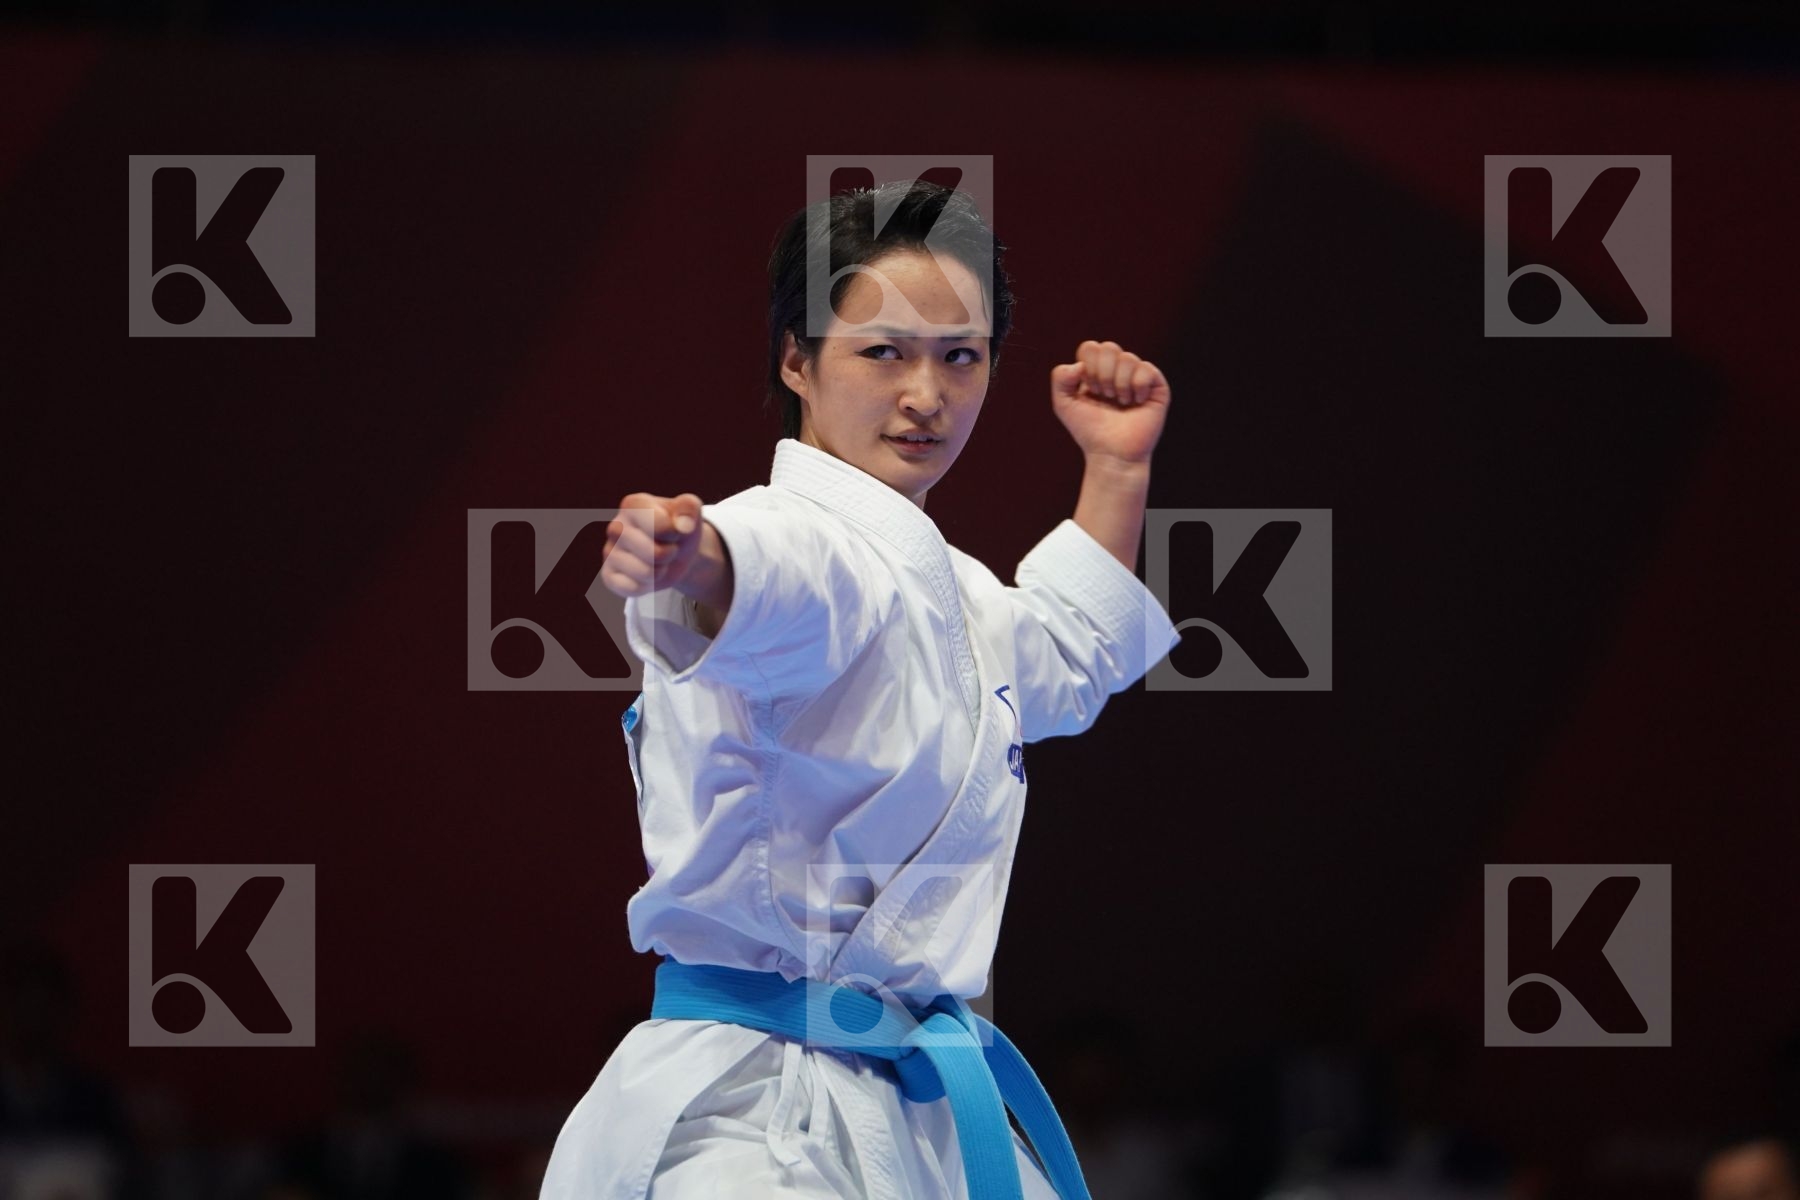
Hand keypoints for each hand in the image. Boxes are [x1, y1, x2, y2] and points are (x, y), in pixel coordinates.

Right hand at [601, 492, 706, 597]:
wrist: (674, 550)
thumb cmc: (678, 528)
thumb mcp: (689, 511)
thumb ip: (689, 508)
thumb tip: (684, 524)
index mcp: (633, 505)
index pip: (661, 526)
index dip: (675, 533)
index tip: (673, 530)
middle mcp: (616, 527)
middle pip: (655, 554)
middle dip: (670, 554)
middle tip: (667, 548)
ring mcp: (609, 552)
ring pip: (646, 573)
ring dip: (660, 571)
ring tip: (658, 560)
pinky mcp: (608, 575)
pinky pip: (633, 589)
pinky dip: (647, 586)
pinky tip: (646, 574)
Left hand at [1049, 340, 1170, 466]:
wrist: (1112, 453)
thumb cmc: (1089, 430)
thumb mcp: (1063, 404)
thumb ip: (1060, 378)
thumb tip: (1079, 364)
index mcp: (1097, 370)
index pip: (1091, 347)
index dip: (1088, 367)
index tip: (1090, 390)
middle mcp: (1118, 370)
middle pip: (1109, 347)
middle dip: (1102, 374)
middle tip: (1105, 396)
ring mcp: (1138, 376)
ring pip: (1128, 358)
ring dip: (1119, 384)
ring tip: (1121, 402)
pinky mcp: (1157, 386)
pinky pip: (1146, 369)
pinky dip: (1137, 387)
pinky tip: (1136, 402)